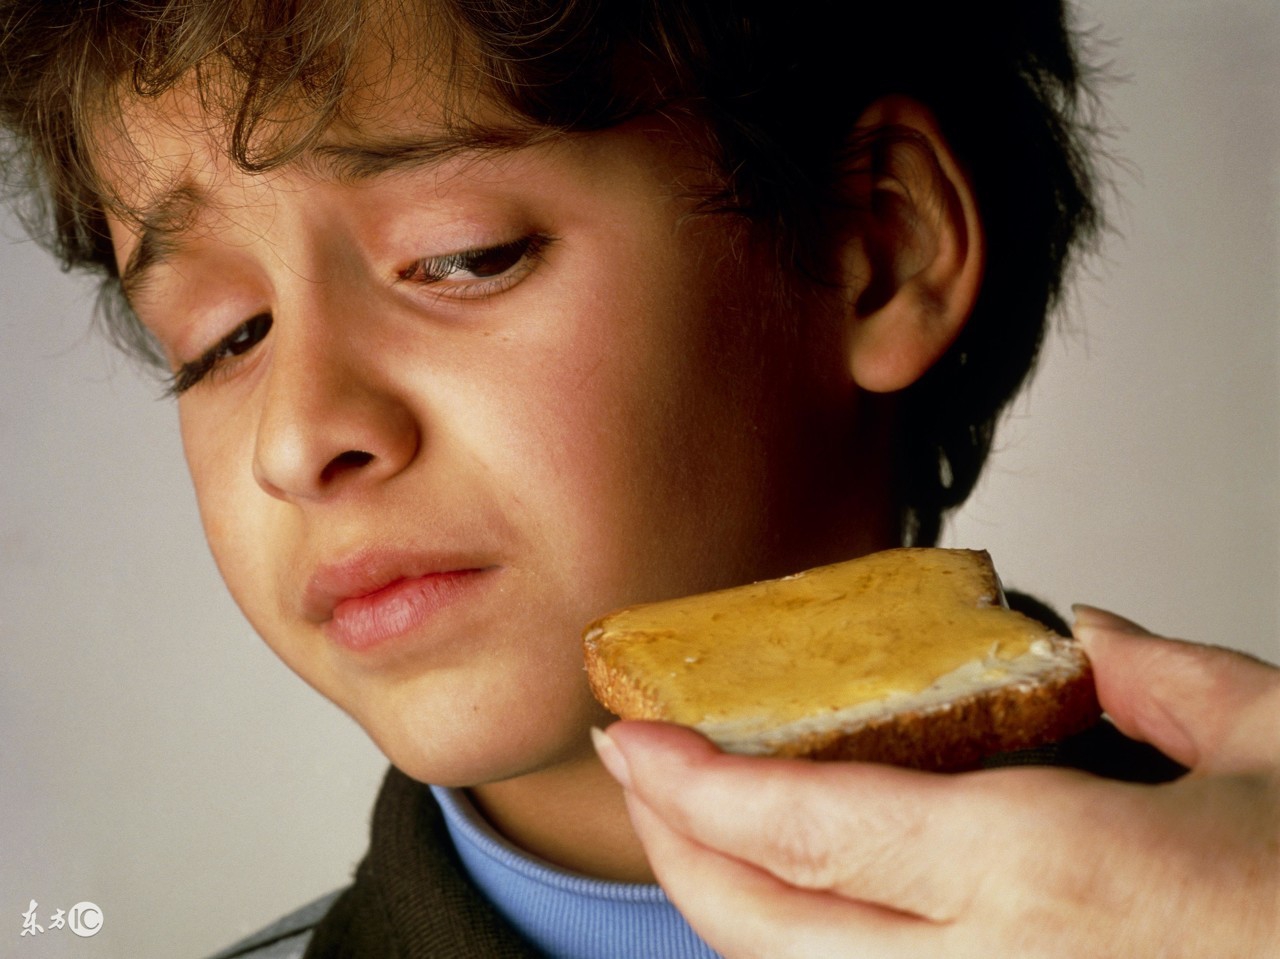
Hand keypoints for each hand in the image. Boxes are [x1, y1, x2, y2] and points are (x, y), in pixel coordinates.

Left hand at [593, 607, 1279, 957]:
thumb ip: (1172, 681)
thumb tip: (1099, 638)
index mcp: (1047, 874)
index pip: (803, 826)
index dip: (694, 783)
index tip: (636, 734)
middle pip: (763, 926)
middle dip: (678, 844)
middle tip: (646, 771)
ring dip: (729, 905)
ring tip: (702, 831)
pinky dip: (806, 957)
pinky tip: (806, 911)